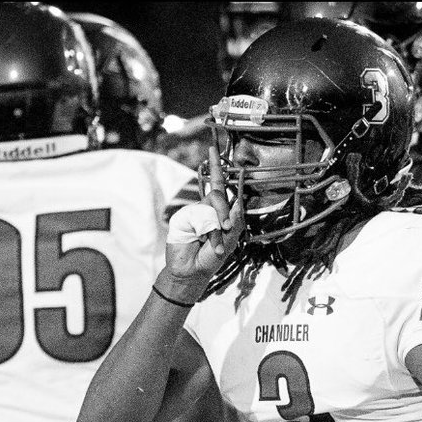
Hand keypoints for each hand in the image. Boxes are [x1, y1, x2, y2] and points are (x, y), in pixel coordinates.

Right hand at [163, 146, 242, 285]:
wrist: (190, 272)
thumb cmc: (210, 258)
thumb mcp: (228, 243)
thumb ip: (235, 223)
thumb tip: (239, 202)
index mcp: (217, 211)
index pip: (217, 185)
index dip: (215, 167)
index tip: (212, 149)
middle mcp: (205, 208)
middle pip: (217, 195)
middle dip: (223, 213)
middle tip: (223, 229)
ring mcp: (193, 212)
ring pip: (208, 207)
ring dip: (214, 228)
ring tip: (212, 243)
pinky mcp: (182, 218)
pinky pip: (197, 216)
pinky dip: (204, 229)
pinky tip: (199, 240)